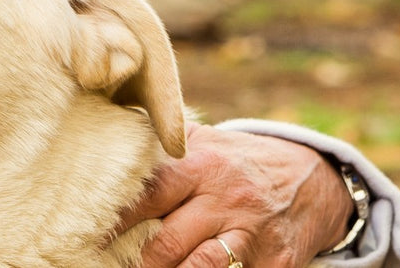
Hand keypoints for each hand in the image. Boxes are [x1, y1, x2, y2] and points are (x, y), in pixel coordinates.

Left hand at [116, 123, 353, 266]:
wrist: (313, 179)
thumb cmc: (239, 162)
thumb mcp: (206, 143)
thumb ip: (162, 149)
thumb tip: (104, 144)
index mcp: (203, 166)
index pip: (148, 193)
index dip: (115, 218)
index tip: (86, 232)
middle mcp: (226, 199)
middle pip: (167, 242)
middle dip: (136, 260)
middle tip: (106, 263)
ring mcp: (251, 233)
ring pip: (198, 267)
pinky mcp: (275, 261)